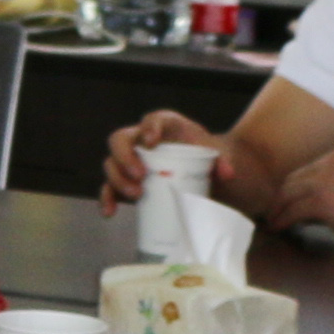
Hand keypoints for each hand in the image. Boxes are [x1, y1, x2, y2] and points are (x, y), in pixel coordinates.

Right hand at [99, 108, 215, 207]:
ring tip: (137, 195)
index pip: (152, 120)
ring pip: (112, 164)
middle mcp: (141, 140)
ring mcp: (131, 161)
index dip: (149, 129)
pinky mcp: (128, 181)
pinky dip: (107, 199)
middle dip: (125, 157)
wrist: (204, 172)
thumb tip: (227, 174)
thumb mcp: (217, 156)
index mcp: (164, 126)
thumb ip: (223, 162)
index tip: (151, 143)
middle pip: (121, 140)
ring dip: (118, 179)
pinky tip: (109, 212)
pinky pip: (110, 188)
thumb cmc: (206, 157)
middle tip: (141, 176)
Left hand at [278, 144, 333, 245]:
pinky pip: (293, 212)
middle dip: (278, 198)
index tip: (281, 200)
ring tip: (270, 221)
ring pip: (287, 195)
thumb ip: (331, 185)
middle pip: (291, 181)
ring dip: (276, 211)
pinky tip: (277, 228)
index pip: (303, 170)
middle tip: (268, 212)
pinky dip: (282, 221)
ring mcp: (323, 180)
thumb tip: (304, 204)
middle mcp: (327, 162)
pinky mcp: (321, 201)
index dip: (290, 187)